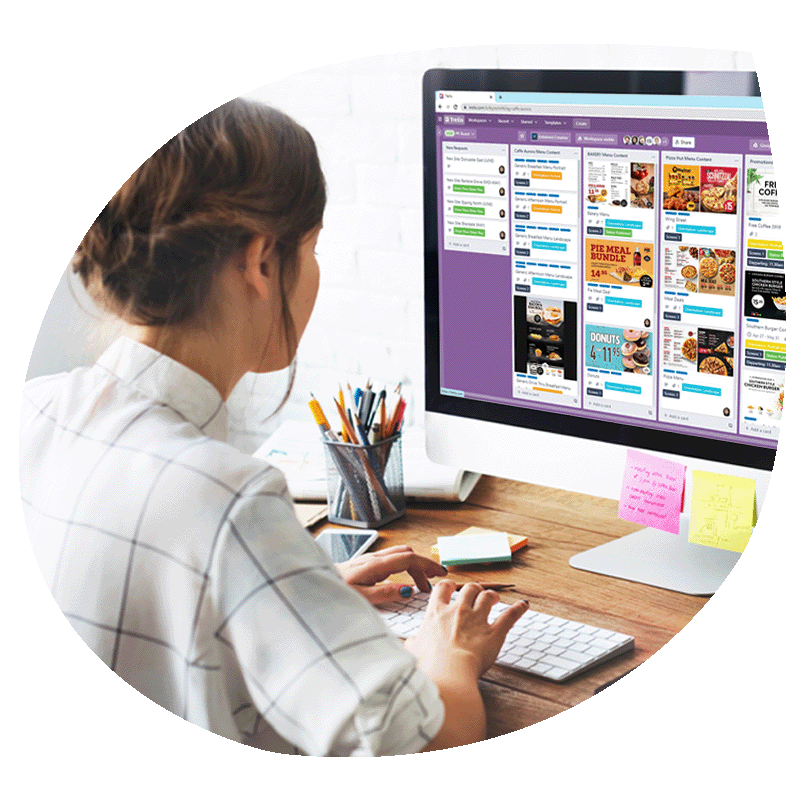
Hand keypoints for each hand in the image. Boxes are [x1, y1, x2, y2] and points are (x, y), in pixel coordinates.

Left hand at [335, 545, 447, 604]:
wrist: (318, 584)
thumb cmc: (337, 591)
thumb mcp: (362, 597)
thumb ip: (385, 593)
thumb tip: (408, 590)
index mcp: (376, 565)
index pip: (409, 558)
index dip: (427, 564)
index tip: (441, 574)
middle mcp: (374, 558)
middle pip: (407, 554)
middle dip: (424, 565)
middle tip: (433, 583)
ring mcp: (370, 559)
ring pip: (399, 555)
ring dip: (414, 566)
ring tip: (421, 585)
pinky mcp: (366, 563)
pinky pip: (392, 559)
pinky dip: (404, 567)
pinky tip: (403, 581)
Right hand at [404, 580, 528, 680]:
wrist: (448, 672)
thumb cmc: (429, 664)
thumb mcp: (413, 651)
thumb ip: (413, 643)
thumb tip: (409, 643)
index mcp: (436, 613)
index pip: (443, 588)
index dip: (449, 585)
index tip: (452, 587)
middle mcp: (458, 611)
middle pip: (469, 588)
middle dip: (474, 589)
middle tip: (476, 594)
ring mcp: (477, 620)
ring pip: (487, 597)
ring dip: (491, 596)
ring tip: (494, 598)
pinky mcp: (494, 632)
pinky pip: (510, 616)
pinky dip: (519, 609)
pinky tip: (524, 605)